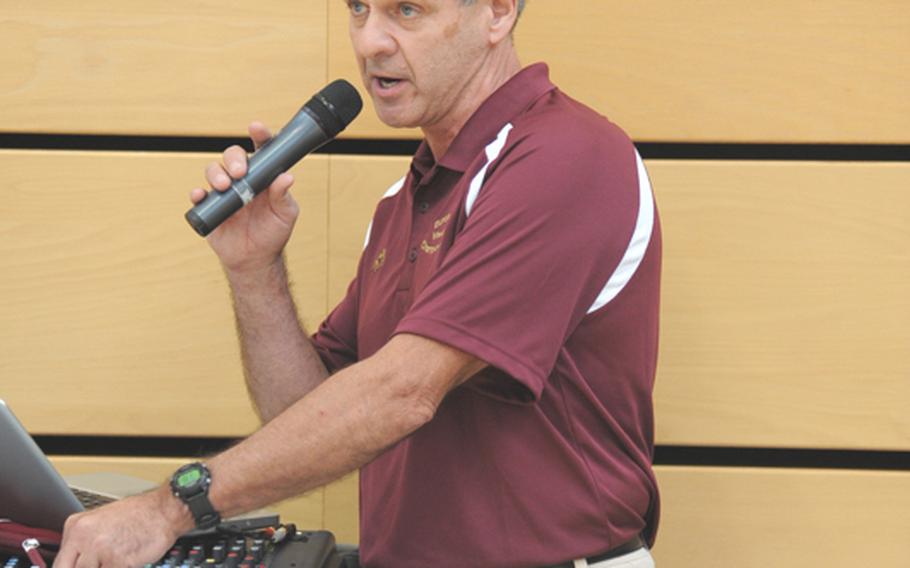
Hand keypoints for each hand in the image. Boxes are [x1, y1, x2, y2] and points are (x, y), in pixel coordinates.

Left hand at [54, 487, 192, 567]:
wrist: (164, 510)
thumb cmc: (139, 515)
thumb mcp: (101, 523)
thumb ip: (84, 544)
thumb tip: (77, 564)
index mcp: (77, 526)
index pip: (59, 564)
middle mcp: (84, 537)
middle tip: (101, 563)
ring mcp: (100, 551)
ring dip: (104, 567)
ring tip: (117, 559)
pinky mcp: (117, 562)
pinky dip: (121, 567)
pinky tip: (128, 560)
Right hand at [190, 121, 299, 273]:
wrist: (255, 260)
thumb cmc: (273, 233)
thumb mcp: (285, 214)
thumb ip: (283, 196)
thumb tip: (286, 177)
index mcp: (263, 177)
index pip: (261, 151)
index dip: (259, 136)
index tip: (256, 128)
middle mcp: (242, 180)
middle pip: (233, 157)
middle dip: (234, 158)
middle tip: (239, 172)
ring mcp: (224, 192)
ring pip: (213, 171)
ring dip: (216, 173)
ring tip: (224, 186)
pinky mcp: (210, 207)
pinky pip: (199, 196)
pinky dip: (198, 193)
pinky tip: (201, 195)